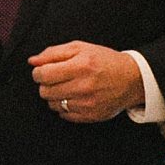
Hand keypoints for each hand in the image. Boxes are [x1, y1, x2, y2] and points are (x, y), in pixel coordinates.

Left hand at [29, 42, 145, 122]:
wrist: (132, 79)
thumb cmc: (105, 61)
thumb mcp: (81, 48)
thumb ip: (54, 53)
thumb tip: (32, 61)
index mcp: (81, 65)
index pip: (43, 74)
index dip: (38, 72)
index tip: (44, 70)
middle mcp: (84, 86)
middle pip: (45, 91)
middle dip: (46, 84)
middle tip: (57, 79)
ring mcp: (87, 104)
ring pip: (52, 104)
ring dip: (55, 96)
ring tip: (68, 87)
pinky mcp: (90, 116)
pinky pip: (64, 115)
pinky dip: (65, 107)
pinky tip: (75, 97)